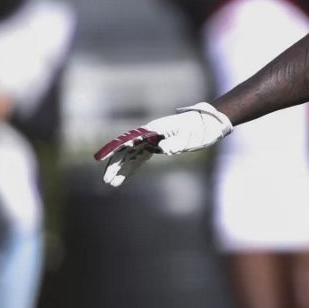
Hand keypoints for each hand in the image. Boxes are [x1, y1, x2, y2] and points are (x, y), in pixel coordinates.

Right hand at [95, 102, 231, 186]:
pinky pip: (140, 157)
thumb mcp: (188, 136)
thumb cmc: (198, 128)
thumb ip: (174, 142)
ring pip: (132, 155)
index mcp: (153, 130)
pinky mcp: (157, 146)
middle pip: (126, 150)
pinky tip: (125, 177)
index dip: (114, 149)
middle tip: (107, 180)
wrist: (207, 123)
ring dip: (122, 169)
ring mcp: (152, 140)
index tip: (101, 158)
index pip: (128, 140)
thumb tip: (161, 148)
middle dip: (115, 165)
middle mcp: (149, 134)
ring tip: (112, 184)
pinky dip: (132, 167)